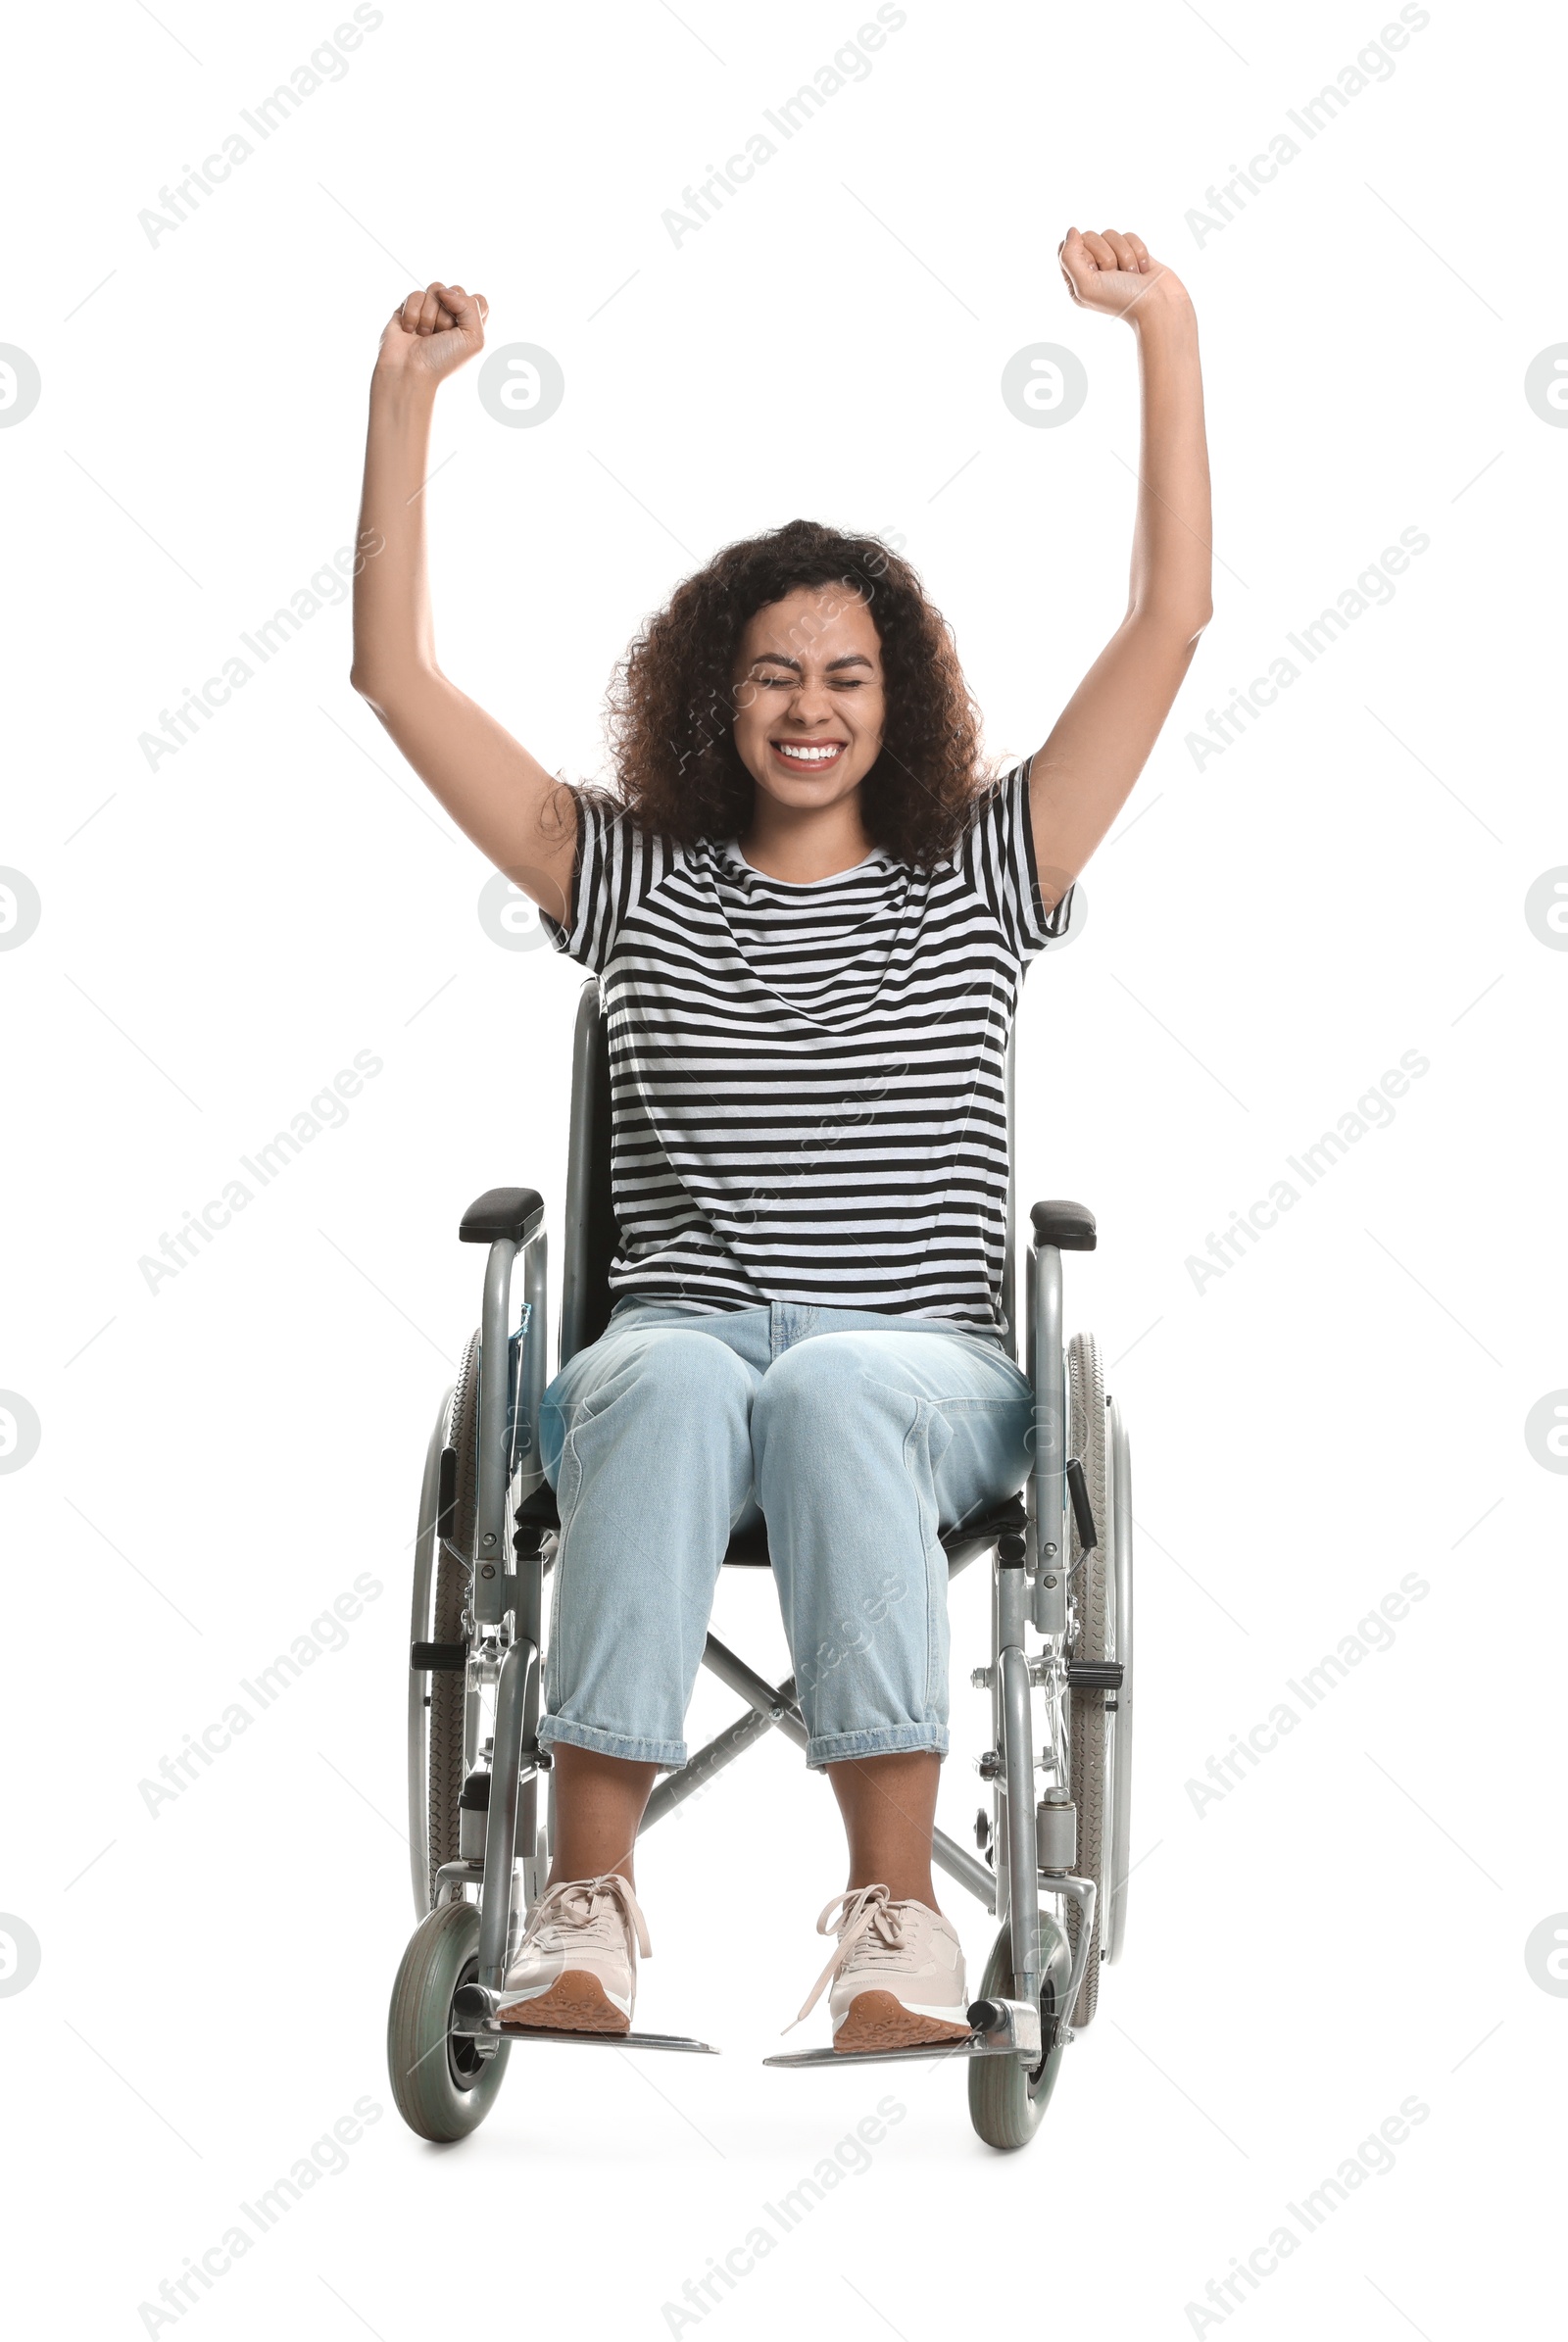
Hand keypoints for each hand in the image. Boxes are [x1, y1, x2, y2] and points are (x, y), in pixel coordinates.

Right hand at [375, 281, 488, 384]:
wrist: (410, 371)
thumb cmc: (443, 361)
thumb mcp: (474, 339)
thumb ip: (471, 307)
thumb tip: (445, 291)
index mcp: (469, 326)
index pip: (478, 300)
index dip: (470, 307)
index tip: (461, 326)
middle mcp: (450, 317)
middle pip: (456, 291)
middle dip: (448, 313)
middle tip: (441, 334)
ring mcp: (429, 311)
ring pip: (435, 289)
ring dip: (430, 315)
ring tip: (425, 335)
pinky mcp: (409, 308)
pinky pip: (416, 294)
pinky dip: (413, 313)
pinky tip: (410, 330)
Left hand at [1057, 227, 1186, 322]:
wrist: (1159, 304)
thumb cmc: (1121, 299)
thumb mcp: (1086, 285)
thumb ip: (1069, 258)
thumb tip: (1072, 230)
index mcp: (1075, 280)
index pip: (1067, 247)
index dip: (1082, 253)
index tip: (1094, 270)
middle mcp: (1092, 269)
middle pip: (1090, 236)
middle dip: (1106, 255)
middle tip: (1114, 276)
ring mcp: (1113, 260)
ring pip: (1111, 234)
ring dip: (1124, 255)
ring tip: (1131, 275)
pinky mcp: (1132, 252)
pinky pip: (1129, 235)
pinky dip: (1138, 252)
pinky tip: (1142, 270)